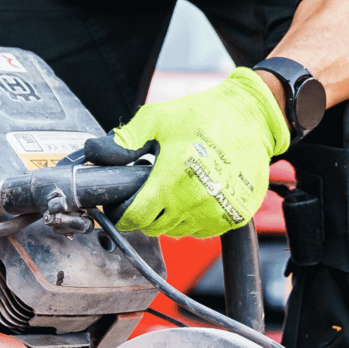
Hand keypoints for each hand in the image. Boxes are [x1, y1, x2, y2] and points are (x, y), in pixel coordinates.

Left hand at [114, 67, 289, 238]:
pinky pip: (203, 230)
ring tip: (176, 188)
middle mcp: (195, 202)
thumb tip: (95, 152)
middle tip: (151, 190)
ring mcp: (217, 213)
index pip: (136, 218)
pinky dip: (194, 219)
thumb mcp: (157, 120)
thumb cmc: (206, 116)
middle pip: (154, 228)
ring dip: (171, 217)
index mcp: (172, 180)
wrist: (253, 118)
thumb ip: (124, 141)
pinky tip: (196, 194)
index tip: (121, 207)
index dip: (123, 215)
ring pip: (178, 231)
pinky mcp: (235, 217)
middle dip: (146, 213)